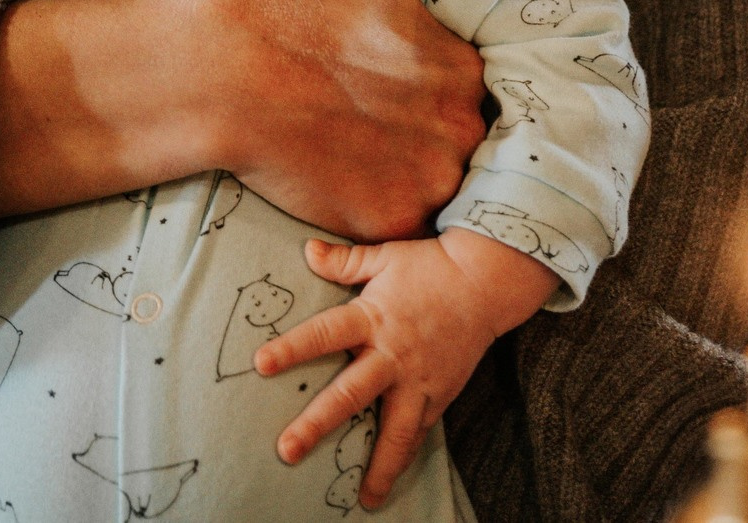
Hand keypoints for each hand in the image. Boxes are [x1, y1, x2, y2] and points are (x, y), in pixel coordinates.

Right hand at [206, 0, 489, 240]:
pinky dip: (382, 217)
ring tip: (366, 161)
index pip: (474, 89)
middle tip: (379, 128)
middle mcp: (457, 124)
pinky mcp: (386, 219)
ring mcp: (425, 178)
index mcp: (459, 63)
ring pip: (440, 189)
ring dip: (414, 180)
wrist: (222, 70)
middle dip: (432, 140)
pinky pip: (401, 229)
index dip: (439, 91)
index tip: (402, 90)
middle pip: (464, 144)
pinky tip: (348, 188)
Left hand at [256, 231, 558, 509]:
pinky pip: (420, 432)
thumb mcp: (386, 256)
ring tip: (365, 498)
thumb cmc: (431, 265)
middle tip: (287, 450)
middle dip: (317, 424)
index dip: (292, 349)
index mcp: (372, 317)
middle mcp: (392, 355)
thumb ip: (345, 261)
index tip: (260, 364)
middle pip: (350, 395)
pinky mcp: (439, 394)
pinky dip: (405, 456)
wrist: (487, 281)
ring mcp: (418, 380)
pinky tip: (390, 480)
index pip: (324, 334)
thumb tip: (307, 251)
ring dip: (378, 466)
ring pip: (395, 430)